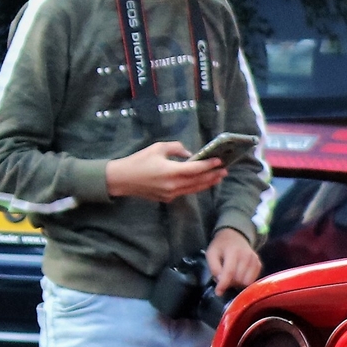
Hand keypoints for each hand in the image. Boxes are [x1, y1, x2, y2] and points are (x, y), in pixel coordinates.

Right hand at [105, 140, 225, 203]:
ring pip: (194, 189)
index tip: (219, 161)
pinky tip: (202, 182)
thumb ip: (176, 148)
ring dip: (207, 183)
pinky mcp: (167, 198)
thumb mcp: (157, 148)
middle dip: (213, 176)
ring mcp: (171, 193)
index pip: (196, 169)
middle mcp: (173, 185)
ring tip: (218, 177)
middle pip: (199, 181)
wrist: (122, 179)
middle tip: (225, 170)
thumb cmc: (138, 161)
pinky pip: (186, 192)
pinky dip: (195, 187)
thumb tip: (190, 154)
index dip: (209, 165)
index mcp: (171, 171)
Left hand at [206, 226, 261, 296]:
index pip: (229, 272)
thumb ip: (214, 268)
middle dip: (230, 282)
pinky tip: (239, 275)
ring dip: (238, 283)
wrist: (235, 236)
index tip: (218, 292)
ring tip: (232, 277)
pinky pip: (253, 280)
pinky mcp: (259, 264)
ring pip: (247, 282)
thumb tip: (221, 281)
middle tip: (224, 278)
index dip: (224, 284)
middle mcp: (247, 255)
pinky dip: (245, 281)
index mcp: (233, 251)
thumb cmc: (221, 246)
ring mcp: (255, 260)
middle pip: (239, 279)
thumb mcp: (211, 253)